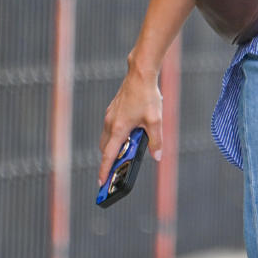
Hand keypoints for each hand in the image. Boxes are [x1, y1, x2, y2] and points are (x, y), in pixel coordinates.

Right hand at [98, 66, 162, 185]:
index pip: (108, 156)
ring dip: (114, 147)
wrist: (140, 74)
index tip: (100, 183)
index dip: (104, 171)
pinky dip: (116, 136)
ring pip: (107, 138)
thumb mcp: (155, 121)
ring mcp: (110, 116)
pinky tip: (131, 133)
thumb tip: (157, 157)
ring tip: (128, 151)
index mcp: (119, 129)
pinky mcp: (112, 110)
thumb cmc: (147, 96)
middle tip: (117, 170)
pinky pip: (110, 128)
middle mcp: (110, 123)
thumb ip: (156, 141)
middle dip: (109, 160)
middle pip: (106, 149)